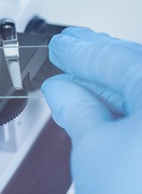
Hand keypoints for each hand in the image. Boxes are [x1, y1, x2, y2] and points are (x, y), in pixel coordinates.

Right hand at [42, 27, 141, 193]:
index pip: (116, 58)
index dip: (81, 51)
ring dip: (110, 85)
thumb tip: (61, 89)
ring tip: (80, 78)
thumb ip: (77, 110)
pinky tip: (104, 107)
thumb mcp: (94, 149)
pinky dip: (127, 109)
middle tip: (70, 49)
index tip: (63, 45)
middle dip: (97, 60)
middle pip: (136, 69)